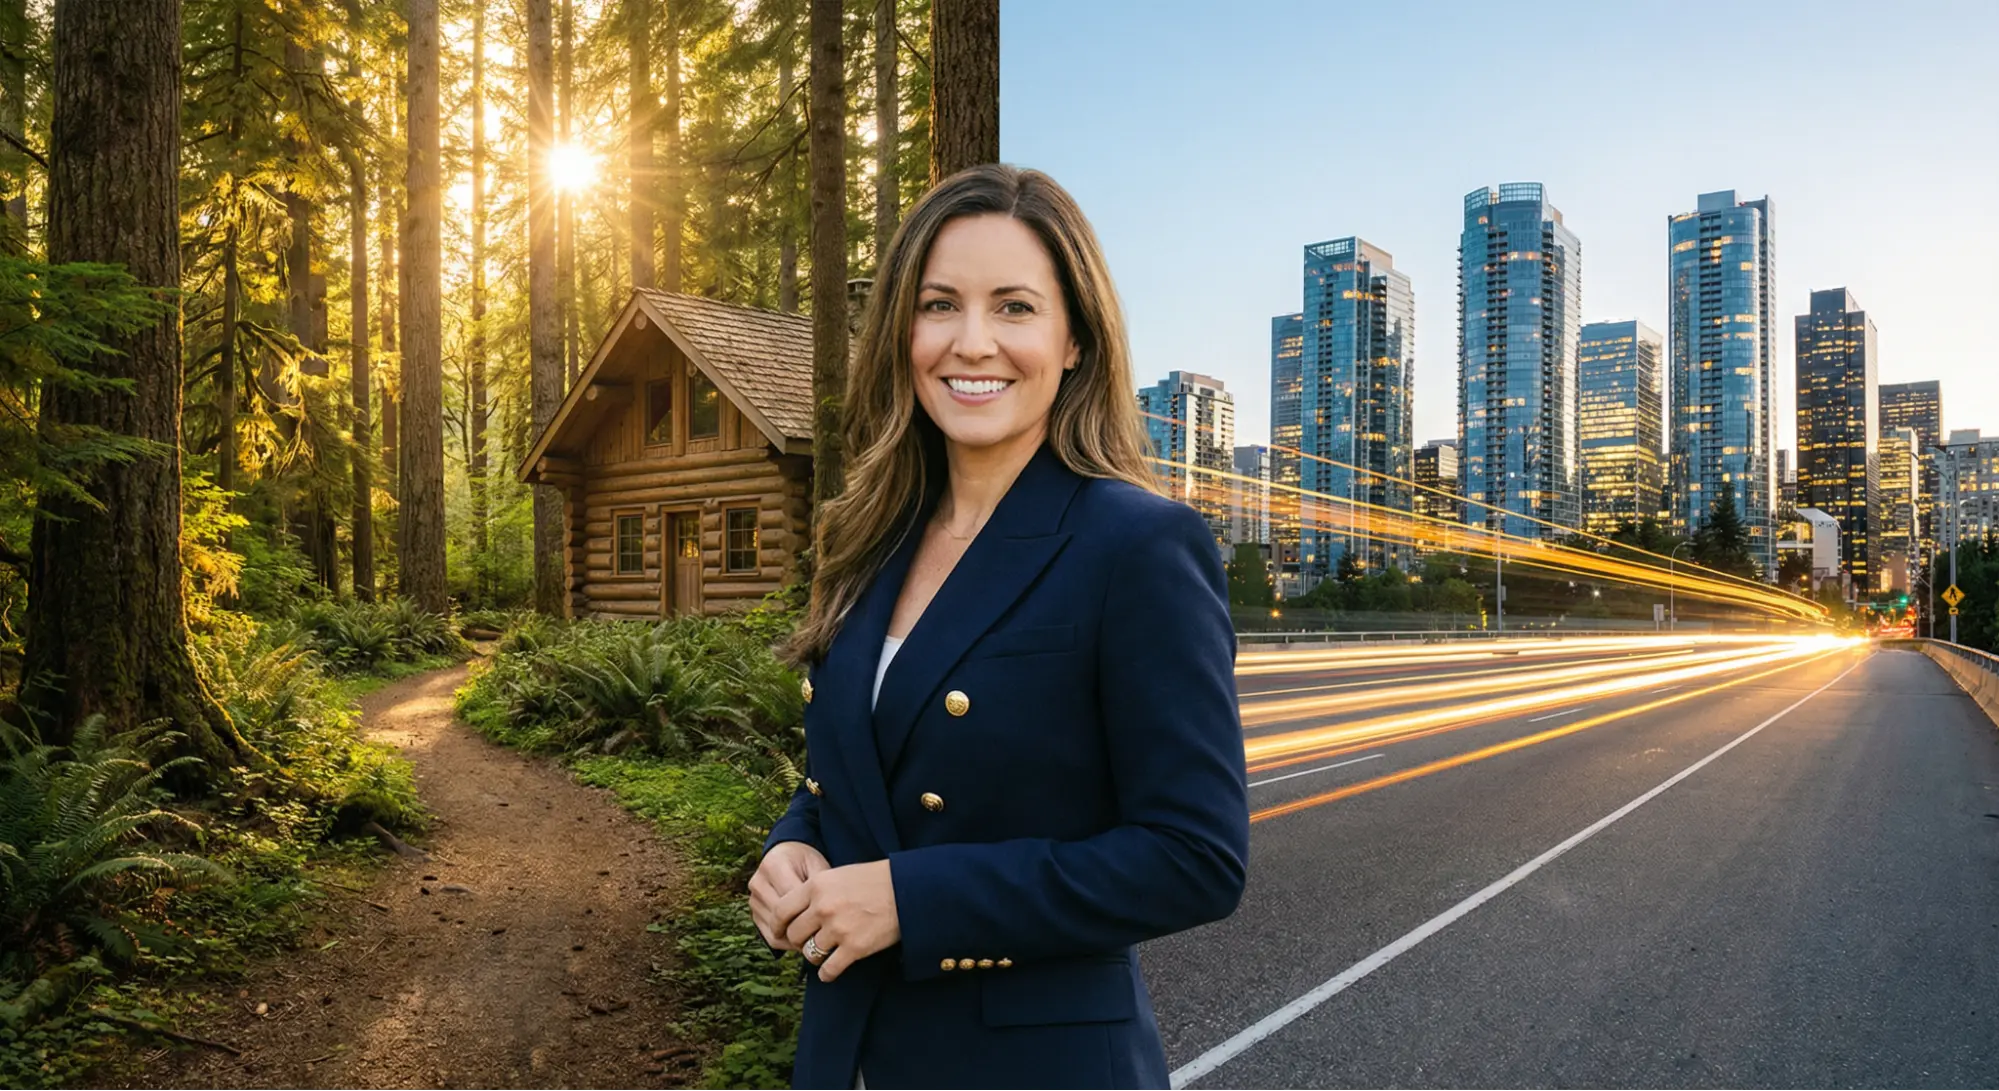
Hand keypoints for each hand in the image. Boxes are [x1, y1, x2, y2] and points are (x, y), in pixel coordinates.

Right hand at [749, 840, 829, 950]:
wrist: (787, 857)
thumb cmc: (806, 862)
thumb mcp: (817, 865)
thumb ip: (820, 886)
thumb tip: (828, 914)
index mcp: (773, 865)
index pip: (792, 898)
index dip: (812, 913)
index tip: (830, 922)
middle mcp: (758, 882)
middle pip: (781, 916)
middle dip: (804, 928)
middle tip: (825, 937)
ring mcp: (753, 899)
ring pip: (775, 930)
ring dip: (796, 938)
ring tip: (816, 940)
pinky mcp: (753, 913)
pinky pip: (769, 937)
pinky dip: (787, 943)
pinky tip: (803, 940)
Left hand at [776, 860, 900, 983]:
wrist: (907, 889)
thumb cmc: (876, 879)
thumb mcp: (839, 875)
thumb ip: (816, 891)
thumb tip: (797, 911)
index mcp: (816, 886)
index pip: (780, 911)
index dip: (777, 925)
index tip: (778, 932)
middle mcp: (823, 907)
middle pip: (794, 935)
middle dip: (799, 941)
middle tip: (807, 942)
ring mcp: (838, 929)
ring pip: (810, 953)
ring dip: (815, 956)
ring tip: (824, 953)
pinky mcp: (854, 948)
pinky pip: (829, 969)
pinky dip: (827, 973)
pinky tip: (830, 971)